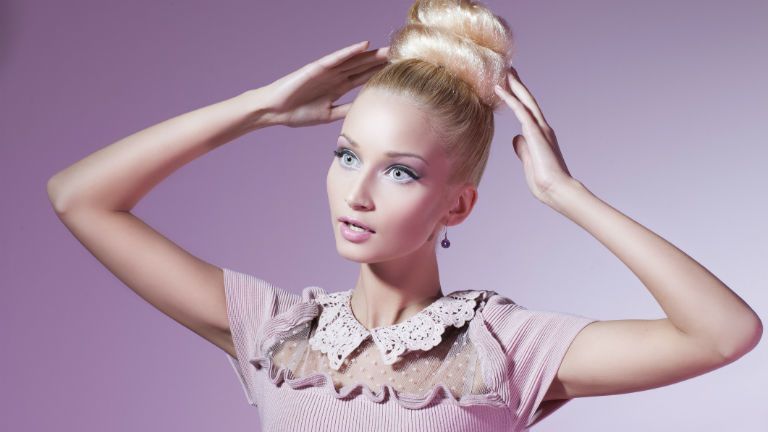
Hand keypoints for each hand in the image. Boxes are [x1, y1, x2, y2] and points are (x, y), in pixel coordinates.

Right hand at [257, 40, 389, 127]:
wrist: (274, 111)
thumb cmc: (297, 113)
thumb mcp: (329, 115)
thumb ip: (347, 111)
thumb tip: (365, 113)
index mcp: (338, 88)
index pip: (364, 79)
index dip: (381, 76)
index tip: (399, 74)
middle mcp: (335, 77)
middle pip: (363, 67)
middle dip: (381, 62)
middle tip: (403, 55)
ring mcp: (327, 71)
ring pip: (354, 60)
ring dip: (371, 54)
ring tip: (389, 48)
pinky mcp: (316, 67)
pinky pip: (336, 58)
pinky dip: (350, 51)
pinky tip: (363, 45)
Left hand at [494, 67, 575, 203]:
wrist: (557, 190)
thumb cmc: (544, 182)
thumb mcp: (528, 161)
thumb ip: (523, 148)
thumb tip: (516, 138)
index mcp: (540, 135)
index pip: (527, 111)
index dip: (518, 97)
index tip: (509, 85)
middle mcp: (542, 128)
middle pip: (528, 100)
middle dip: (518, 84)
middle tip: (508, 69)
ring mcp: (540, 129)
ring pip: (525, 101)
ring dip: (514, 85)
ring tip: (504, 71)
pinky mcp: (535, 133)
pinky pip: (520, 111)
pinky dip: (510, 98)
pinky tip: (500, 89)